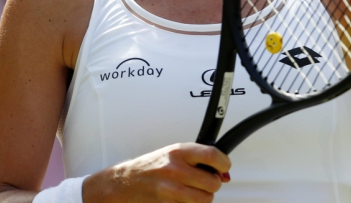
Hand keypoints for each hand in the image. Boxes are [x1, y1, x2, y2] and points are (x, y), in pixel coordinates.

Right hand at [83, 143, 230, 202]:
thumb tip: (224, 174)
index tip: (224, 169)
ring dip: (202, 198)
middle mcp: (174, 170)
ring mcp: (170, 190)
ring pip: (204, 200)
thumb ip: (198, 160)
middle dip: (212, 185)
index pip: (213, 156)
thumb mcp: (174, 155)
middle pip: (213, 184)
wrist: (125, 183)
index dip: (224, 164)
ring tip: (190, 191)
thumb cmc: (152, 166)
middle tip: (202, 183)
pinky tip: (180, 199)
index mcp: (178, 152)